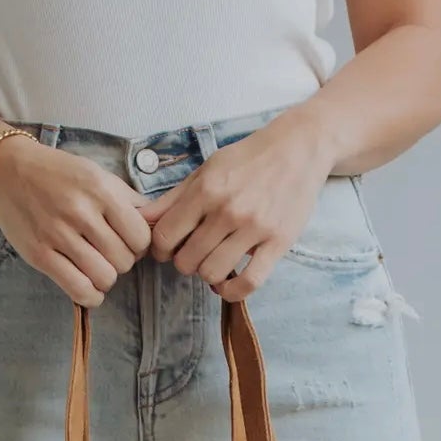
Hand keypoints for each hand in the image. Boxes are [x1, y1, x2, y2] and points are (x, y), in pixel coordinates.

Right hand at [0, 140, 152, 305]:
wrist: (9, 170)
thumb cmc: (58, 174)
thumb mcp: (96, 174)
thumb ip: (127, 199)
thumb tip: (156, 222)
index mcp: (99, 190)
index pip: (141, 236)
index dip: (139, 245)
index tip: (128, 242)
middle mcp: (80, 212)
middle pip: (124, 260)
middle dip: (122, 262)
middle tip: (109, 253)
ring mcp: (58, 235)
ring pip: (104, 278)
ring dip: (106, 279)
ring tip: (98, 268)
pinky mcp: (40, 255)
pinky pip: (78, 289)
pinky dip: (91, 296)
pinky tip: (90, 287)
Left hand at [143, 113, 333, 300]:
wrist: (298, 148)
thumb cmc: (248, 159)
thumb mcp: (207, 170)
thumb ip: (173, 198)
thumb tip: (141, 219)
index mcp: (207, 190)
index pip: (166, 236)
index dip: (161, 248)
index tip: (169, 248)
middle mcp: (228, 210)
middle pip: (187, 261)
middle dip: (185, 262)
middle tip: (194, 253)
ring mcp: (254, 228)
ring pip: (213, 274)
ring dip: (208, 275)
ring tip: (213, 262)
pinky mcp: (278, 243)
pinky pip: (249, 283)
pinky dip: (232, 292)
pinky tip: (226, 285)